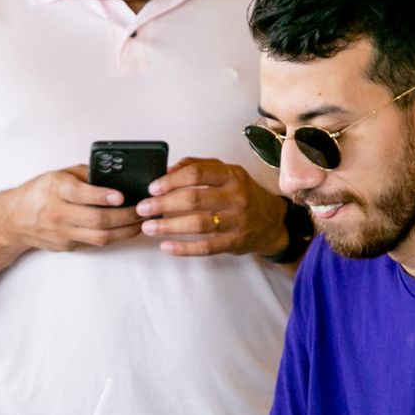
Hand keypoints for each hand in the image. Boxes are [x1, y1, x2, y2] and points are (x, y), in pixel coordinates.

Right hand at [6, 166, 144, 253]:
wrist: (14, 220)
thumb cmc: (39, 193)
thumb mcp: (58, 174)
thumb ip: (84, 174)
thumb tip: (114, 176)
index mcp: (55, 190)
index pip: (81, 194)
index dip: (103, 196)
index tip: (121, 196)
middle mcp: (58, 213)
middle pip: (96, 220)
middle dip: (125, 216)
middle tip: (144, 209)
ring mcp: (63, 233)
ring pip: (100, 237)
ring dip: (126, 231)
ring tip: (142, 222)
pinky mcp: (68, 246)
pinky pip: (96, 243)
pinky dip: (115, 237)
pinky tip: (128, 229)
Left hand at [140, 159, 288, 257]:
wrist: (272, 222)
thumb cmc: (243, 194)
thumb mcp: (227, 173)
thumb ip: (198, 166)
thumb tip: (168, 169)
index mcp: (232, 175)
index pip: (197, 173)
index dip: (171, 180)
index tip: (152, 188)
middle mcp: (236, 197)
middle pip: (194, 199)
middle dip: (163, 204)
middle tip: (143, 208)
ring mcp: (237, 221)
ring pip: (198, 224)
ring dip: (169, 226)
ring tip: (149, 227)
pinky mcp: (234, 243)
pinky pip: (206, 247)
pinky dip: (184, 248)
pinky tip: (167, 247)